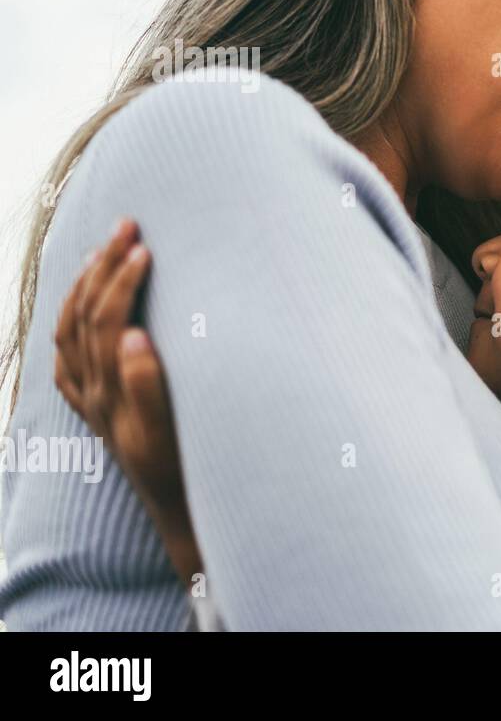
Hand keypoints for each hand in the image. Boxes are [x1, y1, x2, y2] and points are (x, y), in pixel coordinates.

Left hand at [54, 218, 203, 582]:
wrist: (184, 519)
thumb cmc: (188, 476)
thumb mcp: (172, 436)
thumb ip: (149, 388)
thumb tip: (133, 338)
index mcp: (113, 393)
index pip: (109, 320)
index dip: (123, 279)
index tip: (147, 245)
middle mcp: (95, 397)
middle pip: (83, 318)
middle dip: (101, 267)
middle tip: (127, 225)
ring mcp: (94, 406)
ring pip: (69, 335)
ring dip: (83, 288)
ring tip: (104, 250)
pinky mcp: (100, 417)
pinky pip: (68, 368)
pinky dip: (70, 332)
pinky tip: (83, 315)